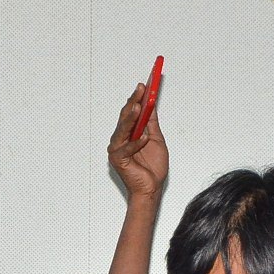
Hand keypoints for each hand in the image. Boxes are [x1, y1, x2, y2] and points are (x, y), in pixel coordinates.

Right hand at [108, 82, 168, 200]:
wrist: (152, 188)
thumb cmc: (153, 167)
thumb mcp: (156, 139)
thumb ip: (151, 123)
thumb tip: (151, 104)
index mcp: (129, 133)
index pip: (131, 112)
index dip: (137, 98)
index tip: (145, 84)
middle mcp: (121, 138)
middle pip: (125, 117)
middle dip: (133, 101)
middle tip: (141, 89)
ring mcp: (117, 149)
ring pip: (123, 129)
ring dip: (130, 117)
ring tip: (137, 106)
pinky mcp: (118, 160)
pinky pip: (126, 148)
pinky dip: (136, 143)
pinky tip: (144, 138)